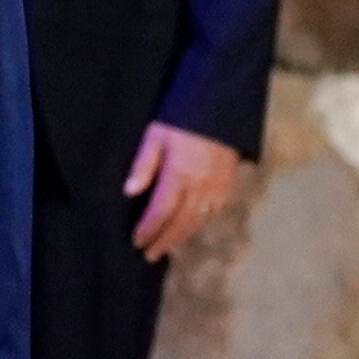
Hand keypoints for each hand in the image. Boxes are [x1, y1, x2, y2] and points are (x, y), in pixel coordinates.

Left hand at [122, 120, 245, 261]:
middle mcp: (199, 186)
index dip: (147, 230)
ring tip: (168, 246)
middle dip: (164, 241)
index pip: (160, 212)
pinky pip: (215, 210)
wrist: (220, 103)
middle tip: (149, 255)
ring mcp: (217, 186)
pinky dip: (201, 223)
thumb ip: (143, 165)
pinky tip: (192, 226)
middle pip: (180, 223)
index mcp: (178, 176)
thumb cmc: (182, 117)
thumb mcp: (156, 135)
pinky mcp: (229, 182)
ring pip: (199, 220)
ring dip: (182, 236)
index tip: (136, 241)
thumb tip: (129, 192)